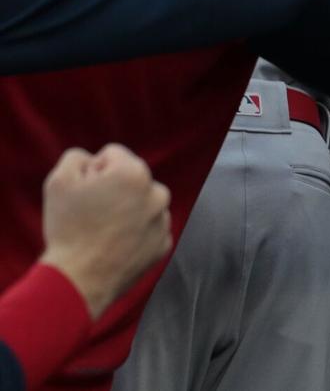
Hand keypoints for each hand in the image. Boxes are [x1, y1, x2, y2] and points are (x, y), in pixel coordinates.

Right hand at [39, 145, 171, 318]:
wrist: (78, 280)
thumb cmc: (68, 229)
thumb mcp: (59, 181)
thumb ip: (77, 157)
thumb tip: (93, 160)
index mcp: (135, 173)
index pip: (112, 155)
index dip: (92, 171)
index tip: (84, 192)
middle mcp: (157, 193)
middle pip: (131, 179)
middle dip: (113, 189)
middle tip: (92, 213)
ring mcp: (163, 220)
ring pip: (143, 203)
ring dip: (127, 210)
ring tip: (103, 231)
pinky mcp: (163, 244)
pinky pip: (149, 229)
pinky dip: (136, 233)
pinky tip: (115, 245)